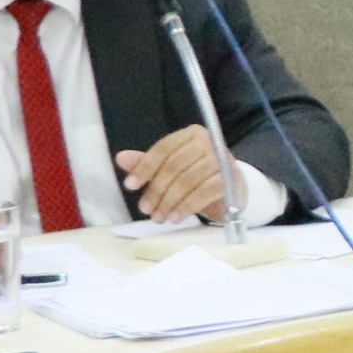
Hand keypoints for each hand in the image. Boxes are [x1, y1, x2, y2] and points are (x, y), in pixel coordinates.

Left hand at [118, 125, 233, 224]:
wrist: (231, 190)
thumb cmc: (197, 176)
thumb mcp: (170, 169)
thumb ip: (147, 164)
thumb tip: (121, 158)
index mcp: (191, 135)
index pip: (164, 148)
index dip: (145, 167)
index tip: (130, 186)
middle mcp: (209, 143)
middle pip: (175, 165)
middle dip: (157, 189)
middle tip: (145, 209)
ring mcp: (222, 160)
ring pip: (188, 180)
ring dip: (170, 201)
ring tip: (159, 217)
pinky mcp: (231, 180)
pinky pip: (205, 192)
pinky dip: (187, 206)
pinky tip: (176, 217)